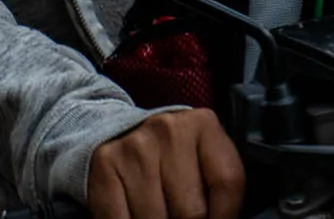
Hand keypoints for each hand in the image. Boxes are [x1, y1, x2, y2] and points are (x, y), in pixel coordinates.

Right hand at [86, 109, 243, 218]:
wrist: (123, 133)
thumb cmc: (172, 155)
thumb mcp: (203, 158)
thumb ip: (218, 187)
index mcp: (203, 125)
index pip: (228, 183)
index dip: (225, 216)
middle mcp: (169, 131)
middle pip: (191, 211)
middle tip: (180, 217)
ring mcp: (135, 148)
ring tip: (161, 213)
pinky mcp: (106, 166)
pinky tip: (137, 216)